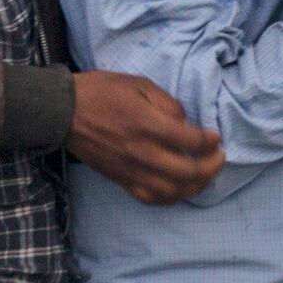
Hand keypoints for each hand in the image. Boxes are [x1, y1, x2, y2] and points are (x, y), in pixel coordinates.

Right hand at [69, 69, 224, 204]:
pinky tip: (180, 190)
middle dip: (211, 167)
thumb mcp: (138, 83)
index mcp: (147, 124)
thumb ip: (166, 102)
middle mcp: (142, 152)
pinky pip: (150, 198)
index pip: (190, 141)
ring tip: (205, 176)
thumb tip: (184, 123)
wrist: (63, 112)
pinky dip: (170, 197)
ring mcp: (131, 170)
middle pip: (187, 172)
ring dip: (196, 187)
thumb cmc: (100, 92)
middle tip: (219, 157)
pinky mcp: (121, 180)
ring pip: (172, 191)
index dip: (210, 141)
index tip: (216, 137)